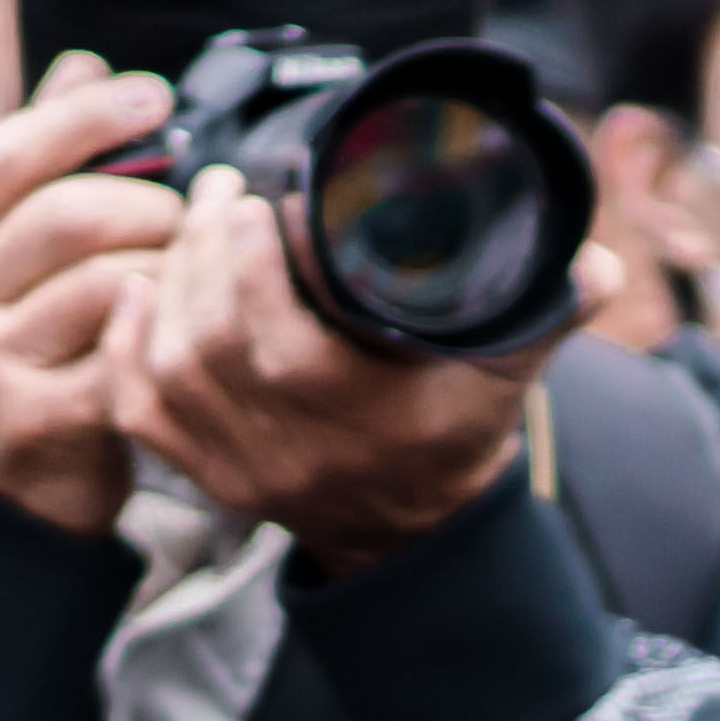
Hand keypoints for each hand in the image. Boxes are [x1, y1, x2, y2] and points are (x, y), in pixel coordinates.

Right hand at [0, 53, 190, 533]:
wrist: (1, 495)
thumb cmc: (17, 351)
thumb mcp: (1, 254)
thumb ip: (37, 161)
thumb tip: (83, 64)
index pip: (6, 151)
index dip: (89, 115)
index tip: (157, 97)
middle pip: (67, 214)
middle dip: (150, 202)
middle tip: (190, 212)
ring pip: (107, 280)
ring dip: (171, 264)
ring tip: (194, 266)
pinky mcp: (35, 420)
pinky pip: (129, 349)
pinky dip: (171, 325)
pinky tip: (189, 320)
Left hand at [112, 166, 587, 573]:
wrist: (414, 529)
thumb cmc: (454, 428)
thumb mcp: (509, 368)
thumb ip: (551, 308)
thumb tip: (595, 259)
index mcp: (365, 422)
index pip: (279, 345)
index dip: (250, 265)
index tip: (254, 197)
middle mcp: (294, 453)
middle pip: (207, 345)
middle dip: (201, 252)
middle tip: (215, 191)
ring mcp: (241, 470)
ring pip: (166, 368)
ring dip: (166, 285)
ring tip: (188, 225)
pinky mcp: (205, 476)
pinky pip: (137, 410)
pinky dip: (125, 345)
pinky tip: (135, 289)